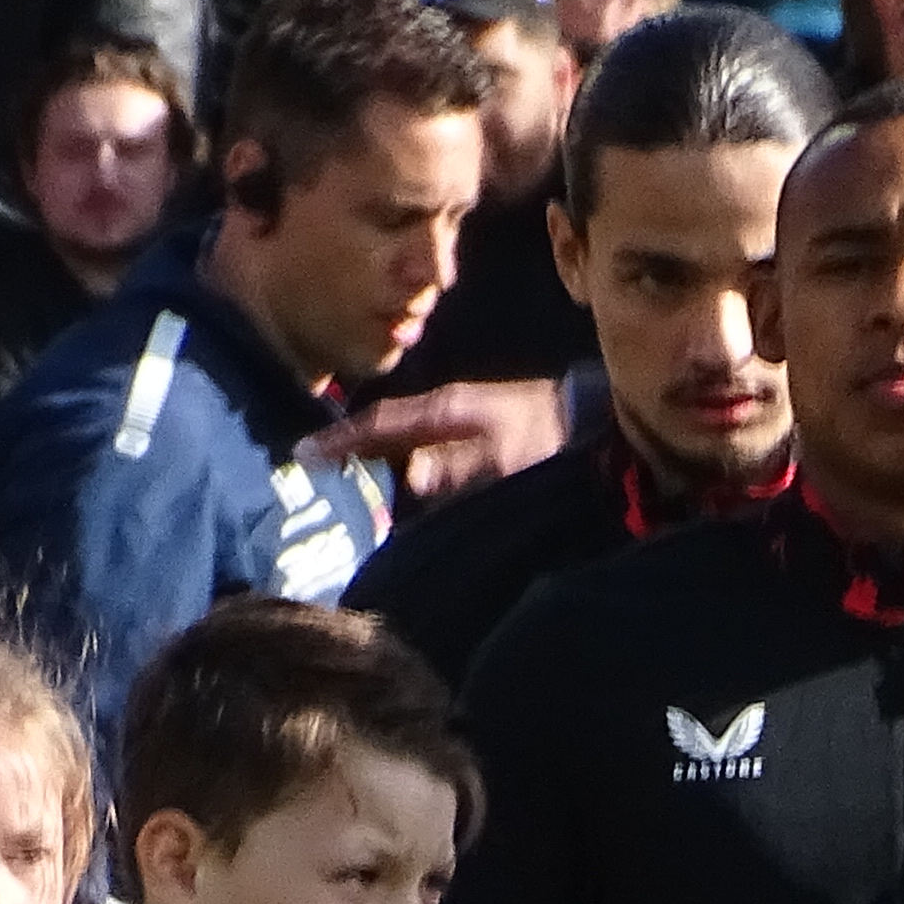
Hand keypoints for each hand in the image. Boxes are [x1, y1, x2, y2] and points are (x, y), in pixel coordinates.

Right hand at [308, 374, 563, 498]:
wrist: (601, 424)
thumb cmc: (551, 439)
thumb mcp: (505, 457)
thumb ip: (456, 468)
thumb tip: (409, 478)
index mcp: (446, 410)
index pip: (380, 422)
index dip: (341, 439)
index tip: (303, 454)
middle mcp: (449, 415)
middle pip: (387, 434)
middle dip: (351, 451)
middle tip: (313, 475)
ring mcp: (465, 427)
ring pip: (408, 447)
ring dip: (379, 464)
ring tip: (346, 488)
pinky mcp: (482, 443)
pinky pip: (431, 458)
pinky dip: (409, 471)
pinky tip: (402, 493)